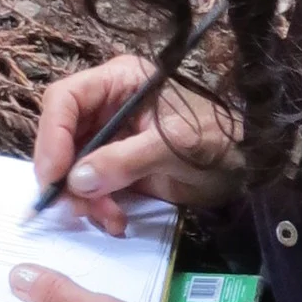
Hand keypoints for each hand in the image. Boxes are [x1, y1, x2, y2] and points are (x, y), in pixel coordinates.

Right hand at [33, 52, 245, 239]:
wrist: (249, 168)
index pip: (65, 99)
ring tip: (110, 217)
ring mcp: (111, 138)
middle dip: (67, 176)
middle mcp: (108, 106)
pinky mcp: (117, 168)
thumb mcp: (175, 147)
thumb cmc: (220, 141)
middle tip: (78, 207)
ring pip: (72, 168)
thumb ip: (125, 160)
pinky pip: (90, 188)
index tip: (54, 176)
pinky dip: (97, 208)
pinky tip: (117, 220)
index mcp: (120, 81)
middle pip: (62, 137)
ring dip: (83, 199)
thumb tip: (77, 180)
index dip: (53, 136)